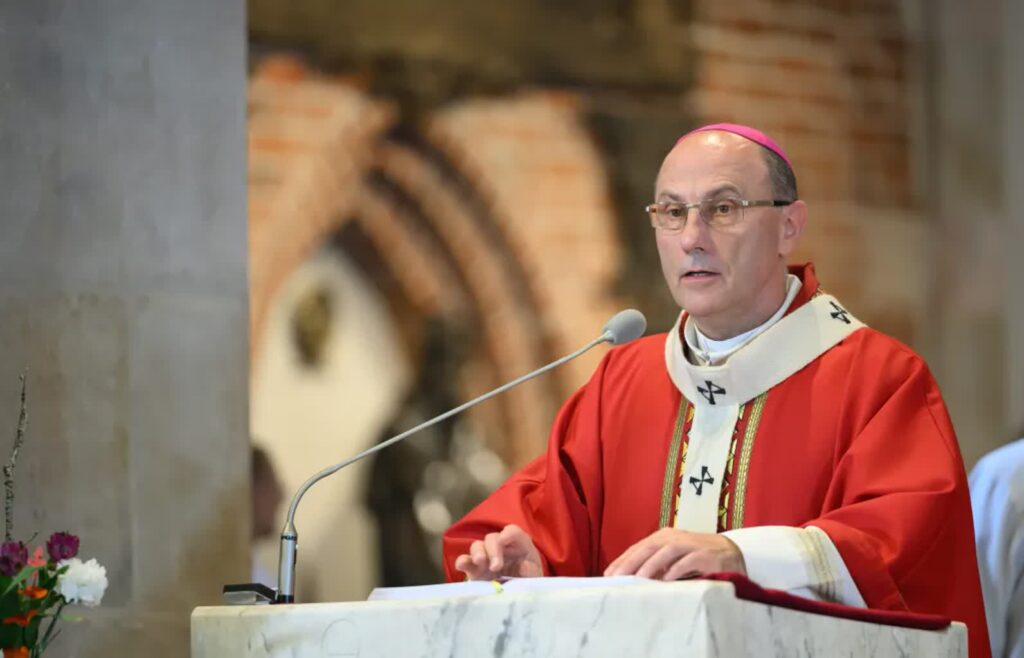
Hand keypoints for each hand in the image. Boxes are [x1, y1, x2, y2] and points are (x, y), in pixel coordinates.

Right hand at [453, 524, 543, 579]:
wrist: (519, 599)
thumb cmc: (529, 584)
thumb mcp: (535, 579)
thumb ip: (532, 572)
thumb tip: (525, 566)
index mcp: (519, 546)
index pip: (513, 532)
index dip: (508, 533)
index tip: (503, 540)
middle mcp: (501, 548)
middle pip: (492, 538)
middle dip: (493, 549)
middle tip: (496, 566)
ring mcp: (486, 559)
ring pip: (477, 546)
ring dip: (478, 552)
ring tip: (480, 562)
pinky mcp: (474, 571)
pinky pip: (465, 561)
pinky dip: (462, 561)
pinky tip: (462, 566)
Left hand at [603, 528, 744, 579]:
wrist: (733, 554)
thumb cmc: (697, 559)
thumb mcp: (673, 559)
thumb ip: (655, 566)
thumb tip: (629, 580)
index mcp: (664, 537)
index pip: (638, 548)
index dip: (623, 560)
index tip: (608, 575)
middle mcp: (675, 538)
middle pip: (648, 547)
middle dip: (631, 562)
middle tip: (617, 578)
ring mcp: (691, 544)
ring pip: (666, 552)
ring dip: (651, 566)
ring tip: (637, 580)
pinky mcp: (706, 555)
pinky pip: (688, 561)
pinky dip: (676, 570)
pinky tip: (666, 580)